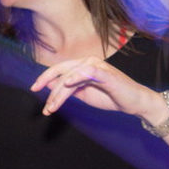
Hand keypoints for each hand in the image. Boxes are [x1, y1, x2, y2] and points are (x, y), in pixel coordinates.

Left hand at [30, 56, 149, 116]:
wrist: (134, 102)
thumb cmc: (111, 96)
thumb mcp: (84, 93)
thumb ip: (68, 88)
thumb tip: (50, 85)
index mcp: (82, 66)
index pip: (59, 69)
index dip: (45, 78)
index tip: (34, 89)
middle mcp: (88, 62)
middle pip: (61, 71)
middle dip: (48, 86)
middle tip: (41, 102)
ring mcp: (97, 66)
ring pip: (71, 76)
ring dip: (60, 92)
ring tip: (53, 106)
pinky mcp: (106, 73)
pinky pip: (89, 71)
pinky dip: (77, 75)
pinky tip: (68, 83)